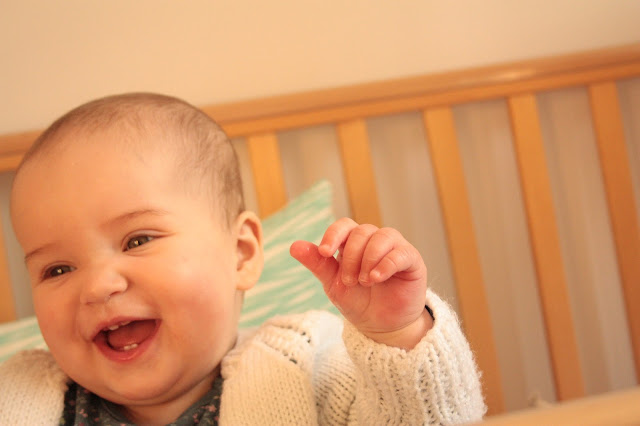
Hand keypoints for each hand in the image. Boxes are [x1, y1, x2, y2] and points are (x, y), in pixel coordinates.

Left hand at [290, 218, 431, 348]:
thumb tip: (294, 246)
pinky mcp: (412, 260)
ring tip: (365, 282)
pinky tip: (376, 278)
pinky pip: (400, 252)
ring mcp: (395, 248)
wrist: (382, 327)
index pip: (343, 226)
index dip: (333, 235)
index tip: (324, 252)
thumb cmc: (359, 302)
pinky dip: (386, 263)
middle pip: (361, 232)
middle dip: (351, 257)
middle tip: (349, 281)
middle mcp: (375, 241)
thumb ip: (317, 264)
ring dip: (368, 259)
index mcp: (354, 243)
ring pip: (381, 236)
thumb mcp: (334, 284)